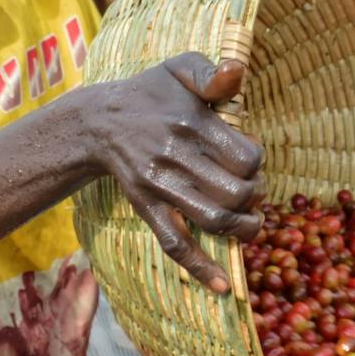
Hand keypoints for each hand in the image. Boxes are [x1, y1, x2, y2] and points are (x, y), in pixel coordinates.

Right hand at [89, 52, 264, 292]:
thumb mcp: (179, 69)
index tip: (251, 160)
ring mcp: (161, 188)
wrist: (97, 121)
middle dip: (256, 197)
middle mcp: (177, 157)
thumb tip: (237, 73)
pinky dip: (200, 267)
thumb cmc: (150, 93)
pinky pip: (174, 244)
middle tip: (254, 193)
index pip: (246, 156)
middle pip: (235, 192)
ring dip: (243, 230)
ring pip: (213, 220)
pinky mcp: (148, 209)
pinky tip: (222, 286)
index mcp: (191, 123)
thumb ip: (211, 73)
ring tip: (253, 225)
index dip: (257, 162)